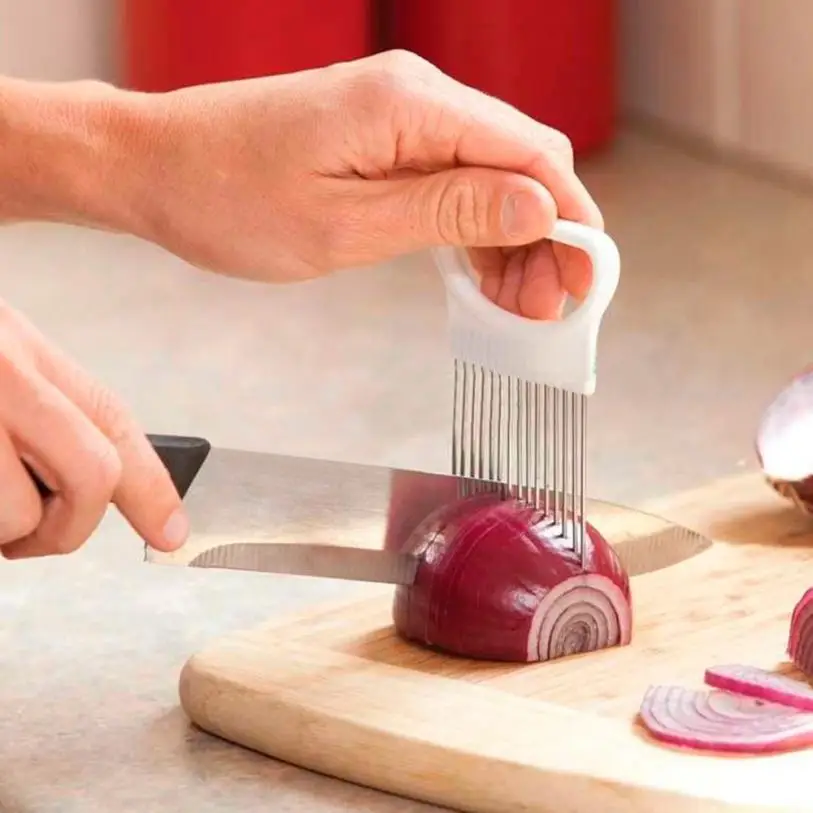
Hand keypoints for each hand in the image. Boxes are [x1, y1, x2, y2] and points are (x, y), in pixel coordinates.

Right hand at [0, 301, 187, 558]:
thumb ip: (40, 410)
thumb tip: (87, 484)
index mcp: (23, 351)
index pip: (114, 421)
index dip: (153, 486)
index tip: (172, 532)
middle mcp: (6, 372)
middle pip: (93, 475)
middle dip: (65, 528)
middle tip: (27, 538)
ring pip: (16, 516)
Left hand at [126, 50, 603, 319]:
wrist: (155, 167)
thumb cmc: (227, 196)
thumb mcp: (345, 225)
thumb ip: (449, 213)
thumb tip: (538, 209)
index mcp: (411, 104)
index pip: (532, 155)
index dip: (571, 221)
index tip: (586, 282)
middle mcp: (415, 96)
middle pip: (521, 163)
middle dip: (546, 239)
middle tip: (546, 310)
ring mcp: (398, 114)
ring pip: (490, 176)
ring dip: (513, 240)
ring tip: (517, 306)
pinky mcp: (381, 138)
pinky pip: (451, 179)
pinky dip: (474, 228)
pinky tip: (481, 274)